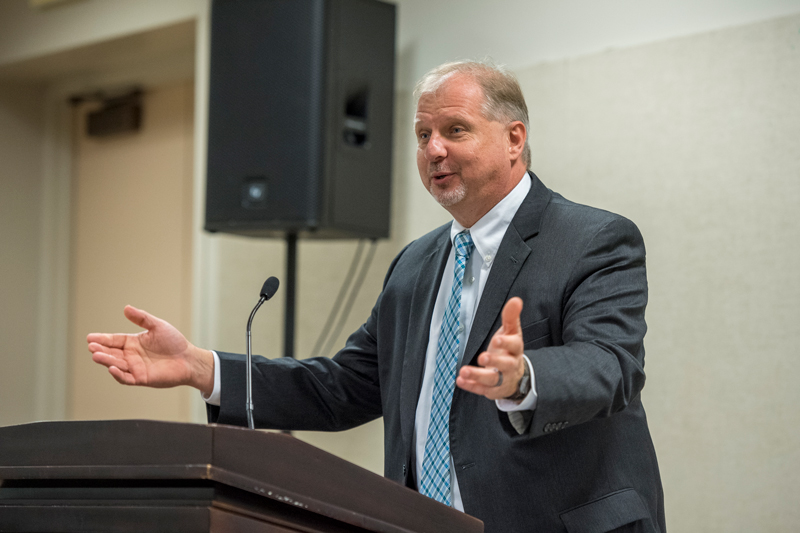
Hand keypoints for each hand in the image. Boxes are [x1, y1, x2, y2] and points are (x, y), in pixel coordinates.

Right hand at [87, 305, 214, 395]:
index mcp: (133, 342)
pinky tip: (112, 368)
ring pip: (116, 365)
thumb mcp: (157, 326)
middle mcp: (131, 355)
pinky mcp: (141, 378)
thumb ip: (142, 318)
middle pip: (111, 353)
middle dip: (100, 350)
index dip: (102, 339)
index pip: (114, 340)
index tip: (90, 337)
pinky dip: (118, 374)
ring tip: (96, 355)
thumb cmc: (174, 342)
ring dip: (106, 361)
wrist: (189, 359)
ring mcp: (135, 368)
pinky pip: (126, 378)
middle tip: (91, 346)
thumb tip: (126, 308)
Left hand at [456, 297, 524, 400]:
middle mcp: (511, 366)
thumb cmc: (509, 350)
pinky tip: (460, 380)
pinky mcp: (492, 390)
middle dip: (494, 361)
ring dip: (478, 375)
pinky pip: (481, 389)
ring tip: (464, 371)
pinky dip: (471, 385)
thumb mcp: (511, 332)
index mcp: (515, 349)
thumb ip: (511, 317)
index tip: (497, 339)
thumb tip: (516, 300)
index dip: (507, 343)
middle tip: (482, 357)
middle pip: (505, 365)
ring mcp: (502, 379)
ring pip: (492, 379)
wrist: (515, 376)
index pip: (515, 345)